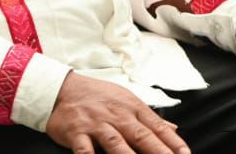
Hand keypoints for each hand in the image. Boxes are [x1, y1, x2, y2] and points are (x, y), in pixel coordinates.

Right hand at [45, 72, 187, 153]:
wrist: (62, 89)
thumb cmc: (97, 96)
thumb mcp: (126, 101)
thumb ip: (150, 118)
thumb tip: (173, 129)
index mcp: (132, 108)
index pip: (157, 126)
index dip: (172, 142)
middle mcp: (117, 116)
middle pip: (141, 135)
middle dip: (158, 151)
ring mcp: (96, 124)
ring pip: (116, 143)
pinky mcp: (76, 132)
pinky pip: (84, 149)